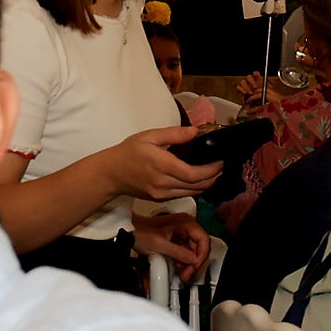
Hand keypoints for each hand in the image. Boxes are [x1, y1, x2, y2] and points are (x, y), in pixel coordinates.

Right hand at [106, 122, 220, 202]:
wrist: (110, 174)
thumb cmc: (128, 153)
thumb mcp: (148, 136)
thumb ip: (173, 134)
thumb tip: (195, 131)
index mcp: (161, 165)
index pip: (194, 174)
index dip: (212, 170)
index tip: (220, 161)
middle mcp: (163, 183)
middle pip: (198, 186)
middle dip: (214, 177)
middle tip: (221, 166)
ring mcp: (161, 193)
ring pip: (193, 193)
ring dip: (207, 184)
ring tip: (213, 173)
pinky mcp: (160, 199)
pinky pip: (184, 195)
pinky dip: (195, 188)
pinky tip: (198, 179)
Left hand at [131, 210, 211, 279]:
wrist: (126, 231)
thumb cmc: (138, 232)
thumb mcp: (159, 245)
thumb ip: (178, 253)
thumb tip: (192, 260)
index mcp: (185, 222)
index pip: (203, 240)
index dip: (201, 255)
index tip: (194, 266)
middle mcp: (185, 225)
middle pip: (199, 246)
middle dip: (194, 262)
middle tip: (187, 274)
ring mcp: (180, 232)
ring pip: (192, 250)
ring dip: (188, 263)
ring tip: (182, 273)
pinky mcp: (174, 239)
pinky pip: (184, 251)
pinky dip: (182, 260)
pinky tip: (177, 267)